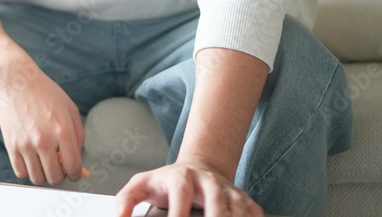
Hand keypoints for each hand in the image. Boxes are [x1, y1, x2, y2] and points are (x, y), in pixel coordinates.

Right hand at [0, 59, 84, 185]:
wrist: (17, 81)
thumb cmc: (45, 93)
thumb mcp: (70, 110)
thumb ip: (78, 137)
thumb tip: (78, 162)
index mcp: (63, 130)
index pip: (73, 168)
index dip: (76, 174)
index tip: (73, 172)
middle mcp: (44, 139)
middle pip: (55, 178)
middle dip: (60, 176)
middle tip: (59, 166)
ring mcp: (25, 144)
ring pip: (37, 179)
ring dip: (44, 174)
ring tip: (44, 162)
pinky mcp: (11, 145)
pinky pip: (20, 173)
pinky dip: (28, 171)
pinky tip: (31, 159)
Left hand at [115, 159, 263, 216]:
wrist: (198, 168)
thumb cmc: (167, 182)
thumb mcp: (142, 184)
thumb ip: (126, 199)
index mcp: (181, 177)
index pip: (181, 193)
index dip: (179, 213)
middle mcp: (207, 181)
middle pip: (216, 199)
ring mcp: (228, 190)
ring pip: (238, 206)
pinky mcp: (243, 199)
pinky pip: (254, 212)